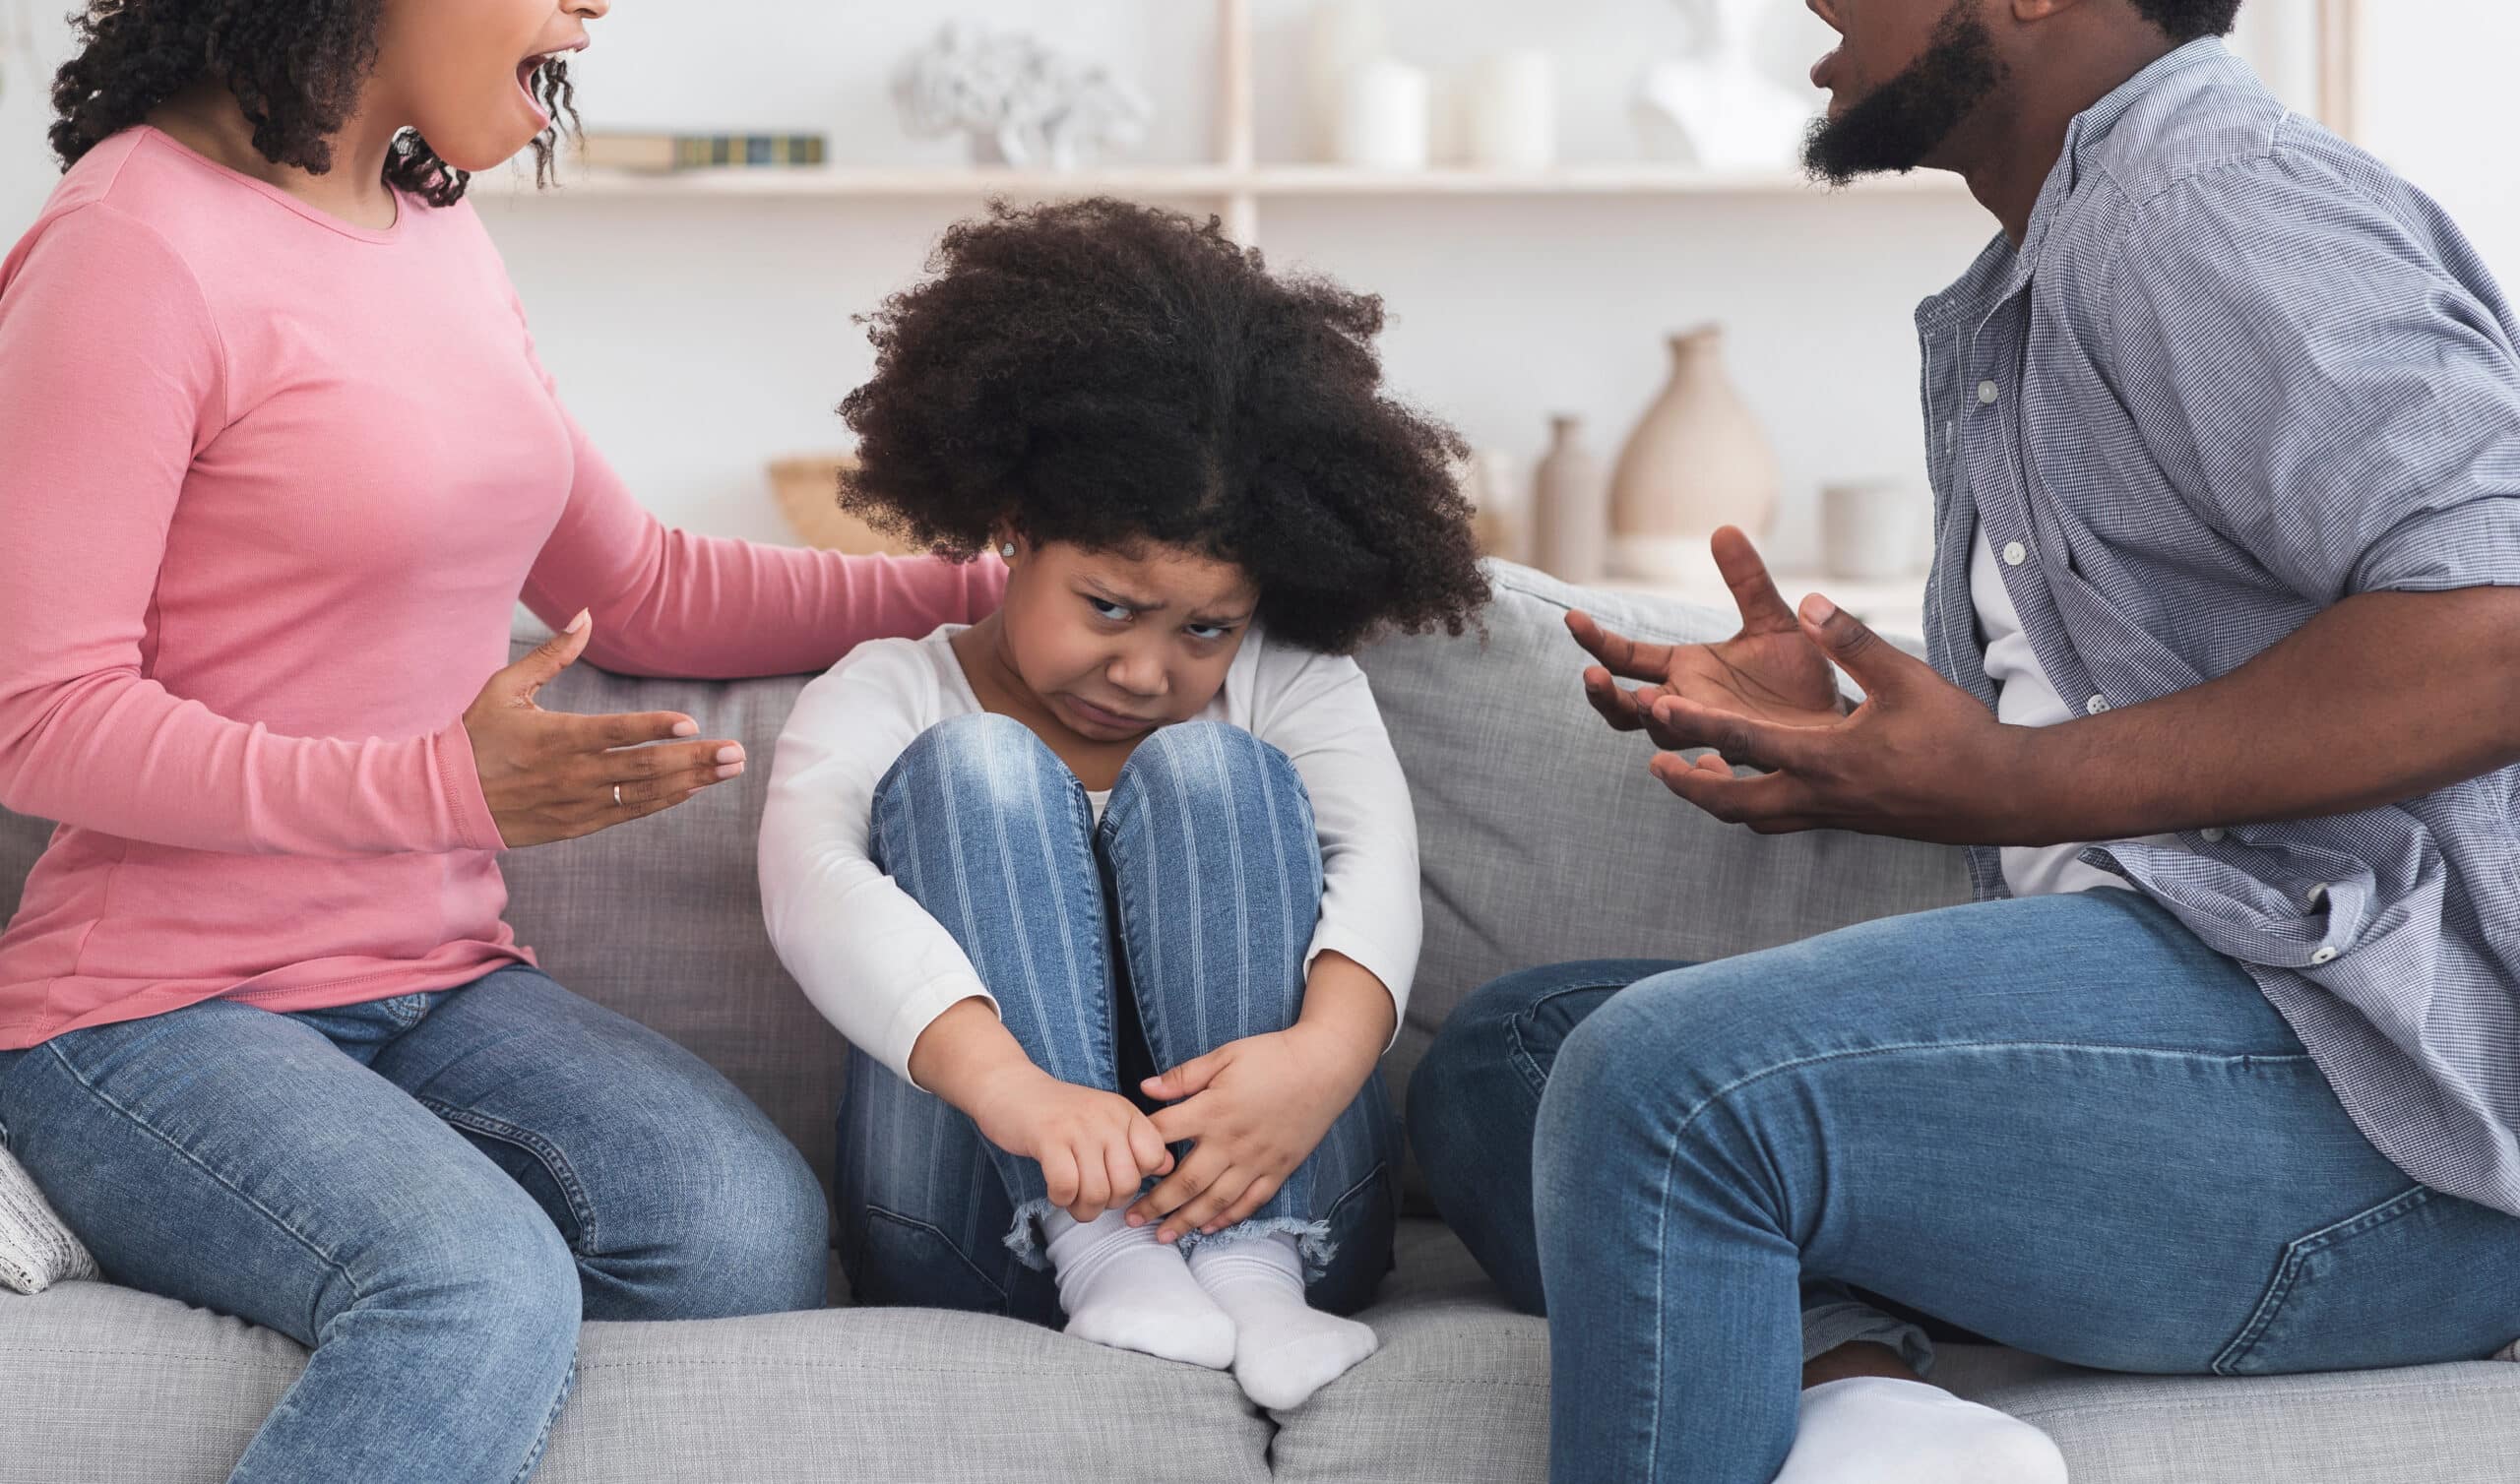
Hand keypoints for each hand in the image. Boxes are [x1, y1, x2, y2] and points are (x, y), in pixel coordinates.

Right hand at [463, 611, 747, 847]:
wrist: (443, 798)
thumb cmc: (477, 735)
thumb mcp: (506, 687)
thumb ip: (553, 654)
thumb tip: (586, 615)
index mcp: (555, 736)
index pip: (615, 732)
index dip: (654, 729)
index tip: (691, 724)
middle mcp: (571, 773)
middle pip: (644, 767)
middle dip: (695, 759)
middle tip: (736, 752)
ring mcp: (576, 803)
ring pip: (644, 794)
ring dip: (692, 781)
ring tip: (728, 770)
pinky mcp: (575, 825)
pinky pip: (627, 813)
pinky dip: (662, 801)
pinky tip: (692, 789)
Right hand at [968, 1069, 1174, 1223]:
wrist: (1009, 1088)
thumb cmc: (1059, 1114)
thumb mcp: (1104, 1120)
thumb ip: (1135, 1142)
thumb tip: (1167, 1166)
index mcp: (1125, 1112)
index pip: (1154, 1157)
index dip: (1136, 1178)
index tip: (1113, 1177)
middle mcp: (1106, 1117)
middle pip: (1127, 1183)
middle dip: (1108, 1203)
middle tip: (1089, 1197)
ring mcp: (1077, 1126)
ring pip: (1098, 1191)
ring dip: (1083, 1207)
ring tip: (1072, 1199)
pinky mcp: (1048, 1137)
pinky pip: (1066, 1187)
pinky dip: (1061, 1199)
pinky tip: (1055, 1191)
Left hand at [1126, 1023, 1374, 1244]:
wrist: (1324, 1067)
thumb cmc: (1272, 1056)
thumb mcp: (1224, 1055)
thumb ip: (1183, 1076)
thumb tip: (1145, 1089)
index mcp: (1212, 1110)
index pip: (1164, 1135)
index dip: (1139, 1151)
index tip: (1120, 1164)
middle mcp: (1231, 1142)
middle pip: (1185, 1181)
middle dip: (1155, 1203)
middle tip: (1130, 1219)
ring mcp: (1256, 1160)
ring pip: (1215, 1200)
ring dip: (1186, 1221)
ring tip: (1162, 1235)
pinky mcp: (1278, 1169)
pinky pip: (1250, 1201)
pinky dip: (1228, 1218)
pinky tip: (1208, 1228)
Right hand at [1571, 527, 1848, 751]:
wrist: (1837, 719)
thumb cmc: (1800, 674)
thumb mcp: (1772, 620)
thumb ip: (1747, 581)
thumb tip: (1724, 528)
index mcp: (1684, 669)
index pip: (1627, 655)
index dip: (1597, 639)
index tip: (1571, 617)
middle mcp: (1686, 703)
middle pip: (1623, 706)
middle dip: (1603, 694)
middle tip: (1591, 675)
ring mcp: (1709, 732)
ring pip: (1661, 732)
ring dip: (1651, 717)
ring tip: (1650, 700)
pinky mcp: (1741, 754)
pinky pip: (1712, 765)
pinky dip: (1703, 763)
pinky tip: (1708, 759)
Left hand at [1643, 593, 2026, 841]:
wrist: (2002, 796)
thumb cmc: (1958, 735)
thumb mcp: (1905, 678)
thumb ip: (1851, 640)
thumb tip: (1808, 600)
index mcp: (1827, 760)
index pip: (1745, 742)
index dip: (1696, 724)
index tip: (1658, 710)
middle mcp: (1821, 797)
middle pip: (1735, 803)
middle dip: (1691, 786)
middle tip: (1656, 765)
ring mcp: (1835, 815)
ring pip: (1759, 819)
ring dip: (1722, 801)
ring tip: (1694, 777)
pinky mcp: (1850, 820)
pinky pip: (1788, 820)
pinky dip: (1759, 807)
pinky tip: (1759, 786)